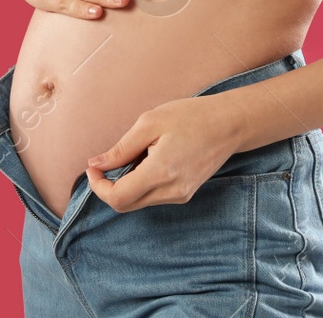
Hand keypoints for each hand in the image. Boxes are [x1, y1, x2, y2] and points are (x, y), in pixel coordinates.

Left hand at [82, 95, 241, 212]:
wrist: (229, 124)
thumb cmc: (190, 117)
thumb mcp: (149, 123)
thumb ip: (121, 149)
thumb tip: (96, 164)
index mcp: (161, 172)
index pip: (118, 198)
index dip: (98, 187)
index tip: (93, 168)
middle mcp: (171, 191)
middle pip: (125, 205)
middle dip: (108, 187)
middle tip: (104, 163)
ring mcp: (180, 196)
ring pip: (138, 202)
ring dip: (125, 184)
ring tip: (136, 154)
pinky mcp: (185, 194)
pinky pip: (153, 197)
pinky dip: (140, 184)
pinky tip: (148, 160)